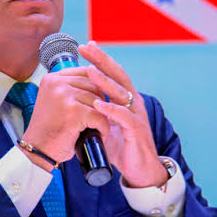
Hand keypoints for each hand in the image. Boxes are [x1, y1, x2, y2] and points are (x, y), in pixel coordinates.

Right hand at [22, 66, 110, 170]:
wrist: (38, 151)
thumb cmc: (50, 129)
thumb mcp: (57, 101)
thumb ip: (72, 88)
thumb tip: (99, 79)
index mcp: (52, 79)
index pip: (86, 72)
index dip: (96, 87)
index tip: (97, 101)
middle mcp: (57, 84)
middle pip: (94, 85)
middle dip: (101, 102)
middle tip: (99, 117)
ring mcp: (64, 97)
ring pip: (98, 101)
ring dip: (103, 116)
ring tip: (98, 127)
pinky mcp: (73, 112)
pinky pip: (99, 116)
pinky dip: (103, 127)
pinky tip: (99, 134)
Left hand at [79, 41, 167, 188]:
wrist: (140, 169)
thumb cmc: (122, 145)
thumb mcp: (107, 124)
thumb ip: (97, 111)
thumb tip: (75, 101)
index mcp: (125, 99)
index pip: (113, 73)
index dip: (100, 59)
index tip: (85, 47)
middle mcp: (132, 102)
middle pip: (118, 76)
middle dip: (102, 61)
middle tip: (87, 48)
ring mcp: (135, 115)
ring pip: (121, 93)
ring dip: (104, 82)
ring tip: (90, 72)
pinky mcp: (136, 130)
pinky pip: (124, 117)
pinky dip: (111, 110)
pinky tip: (98, 104)